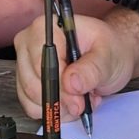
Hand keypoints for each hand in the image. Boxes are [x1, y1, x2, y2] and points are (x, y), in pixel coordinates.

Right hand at [14, 12, 134, 119]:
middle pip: (33, 82)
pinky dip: (53, 110)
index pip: (43, 61)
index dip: (60, 84)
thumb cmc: (109, 49)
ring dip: (59, 106)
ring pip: (31, 97)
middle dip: (61, 98)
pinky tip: (70, 102)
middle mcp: (30, 42)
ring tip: (81, 97)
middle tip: (84, 100)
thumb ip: (91, 69)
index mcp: (48, 27)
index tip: (78, 98)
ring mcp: (26, 63)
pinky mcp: (26, 82)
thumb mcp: (107, 56)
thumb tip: (71, 83)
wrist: (111, 57)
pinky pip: (31, 106)